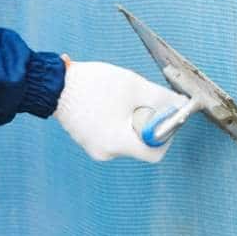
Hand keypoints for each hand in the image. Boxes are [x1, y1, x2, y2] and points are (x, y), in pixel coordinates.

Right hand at [53, 58, 184, 162]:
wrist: (55, 83)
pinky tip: (108, 101)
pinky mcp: (86, 138)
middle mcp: (106, 152)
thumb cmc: (93, 84)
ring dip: (130, 118)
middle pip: (140, 144)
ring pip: (125, 137)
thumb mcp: (134, 87)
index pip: (155, 152)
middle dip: (146, 122)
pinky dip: (116, 119)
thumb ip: (162, 99)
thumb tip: (182, 105)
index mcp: (118, 144)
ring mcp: (93, 147)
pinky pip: (110, 133)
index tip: (164, 115)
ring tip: (120, 97)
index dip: (166, 134)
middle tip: (141, 100)